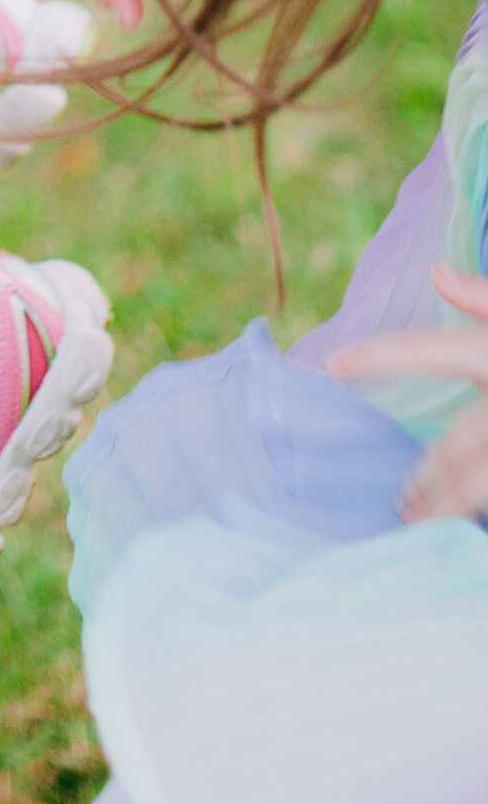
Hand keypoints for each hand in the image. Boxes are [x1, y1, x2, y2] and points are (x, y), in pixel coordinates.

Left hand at [330, 263, 487, 519]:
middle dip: (427, 480)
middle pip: (454, 448)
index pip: (429, 348)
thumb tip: (437, 274)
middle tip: (402, 503)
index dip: (379, 355)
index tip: (331, 365)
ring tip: (426, 520)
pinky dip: (480, 512)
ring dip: (450, 506)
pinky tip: (469, 529)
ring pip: (475, 484)